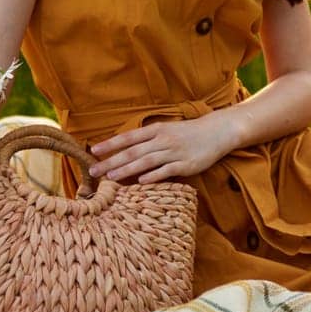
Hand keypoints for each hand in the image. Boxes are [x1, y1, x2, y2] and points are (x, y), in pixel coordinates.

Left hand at [86, 116, 234, 183]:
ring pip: (146, 161)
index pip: (129, 137)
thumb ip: (148, 140)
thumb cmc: (188, 132)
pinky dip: (153, 176)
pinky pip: (166, 171)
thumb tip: (126, 151)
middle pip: (133, 151)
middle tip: (94, 171)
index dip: (110, 144)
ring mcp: (174, 152)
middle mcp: (162, 139)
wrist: (217, 132)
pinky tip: (140, 182)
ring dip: (127, 169)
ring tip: (111, 178)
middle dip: (112, 161)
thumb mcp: (167, 130)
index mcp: (156, 129)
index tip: (93, 151)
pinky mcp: (186, 164)